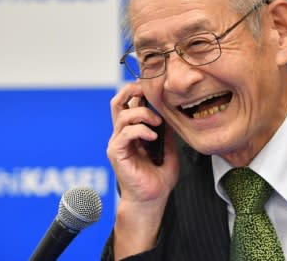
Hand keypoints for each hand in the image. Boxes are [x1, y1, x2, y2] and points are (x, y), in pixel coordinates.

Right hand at [107, 82, 179, 257]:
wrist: (152, 199)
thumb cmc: (158, 177)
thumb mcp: (168, 147)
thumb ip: (166, 130)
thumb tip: (169, 112)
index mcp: (132, 131)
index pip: (128, 103)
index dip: (137, 91)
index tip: (153, 87)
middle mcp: (121, 134)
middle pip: (117, 102)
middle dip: (131, 90)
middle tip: (147, 90)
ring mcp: (117, 143)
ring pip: (123, 115)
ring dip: (143, 114)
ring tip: (157, 124)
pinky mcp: (117, 153)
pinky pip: (125, 133)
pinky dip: (140, 130)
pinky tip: (153, 136)